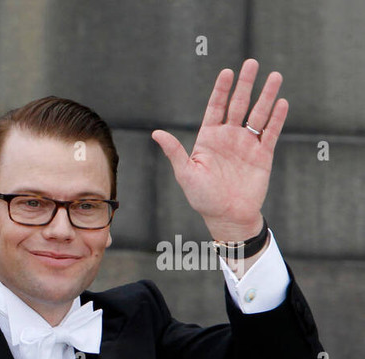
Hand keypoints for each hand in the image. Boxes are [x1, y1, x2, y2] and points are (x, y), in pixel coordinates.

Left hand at [151, 59, 287, 242]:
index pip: (216, 108)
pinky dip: (276, 118)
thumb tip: (156, 133)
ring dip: (266, 96)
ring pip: (258, 114)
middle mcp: (229, 137)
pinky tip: (281, 102)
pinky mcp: (262, 155)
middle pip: (239, 105)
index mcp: (209, 139)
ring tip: (275, 76)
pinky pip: (270, 133)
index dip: (221, 90)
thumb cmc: (202, 198)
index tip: (227, 71)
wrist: (227, 216)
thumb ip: (175, 151)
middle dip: (245, 84)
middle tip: (252, 63)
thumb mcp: (185, 173)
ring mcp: (247, 145)